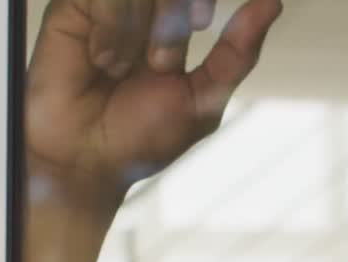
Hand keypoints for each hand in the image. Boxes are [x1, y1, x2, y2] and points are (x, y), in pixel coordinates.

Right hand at [26, 0, 282, 193]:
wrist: (82, 160)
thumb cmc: (140, 138)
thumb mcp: (202, 99)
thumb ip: (237, 52)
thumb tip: (272, 3)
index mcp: (179, 28)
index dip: (203, 1)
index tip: (202, 25)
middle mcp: (145, 13)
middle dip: (174, 14)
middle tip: (162, 60)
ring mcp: (111, 8)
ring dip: (140, 28)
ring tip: (122, 70)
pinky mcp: (75, 9)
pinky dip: (110, 27)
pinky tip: (102, 60)